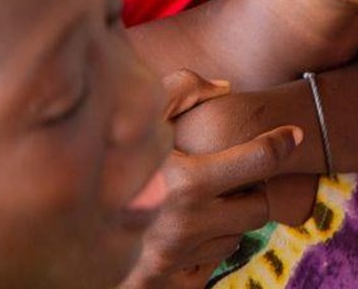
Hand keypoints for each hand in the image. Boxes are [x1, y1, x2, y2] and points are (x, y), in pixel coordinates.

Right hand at [119, 71, 302, 287]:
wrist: (64, 225)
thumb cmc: (104, 163)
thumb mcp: (137, 116)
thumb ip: (180, 91)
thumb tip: (225, 88)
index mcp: (187, 181)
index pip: (258, 161)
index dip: (280, 144)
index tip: (293, 134)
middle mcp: (189, 224)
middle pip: (259, 206)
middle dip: (247, 190)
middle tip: (224, 177)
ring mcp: (183, 258)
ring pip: (236, 236)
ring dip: (225, 219)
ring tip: (193, 203)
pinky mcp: (175, 282)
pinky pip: (213, 263)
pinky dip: (206, 246)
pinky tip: (183, 230)